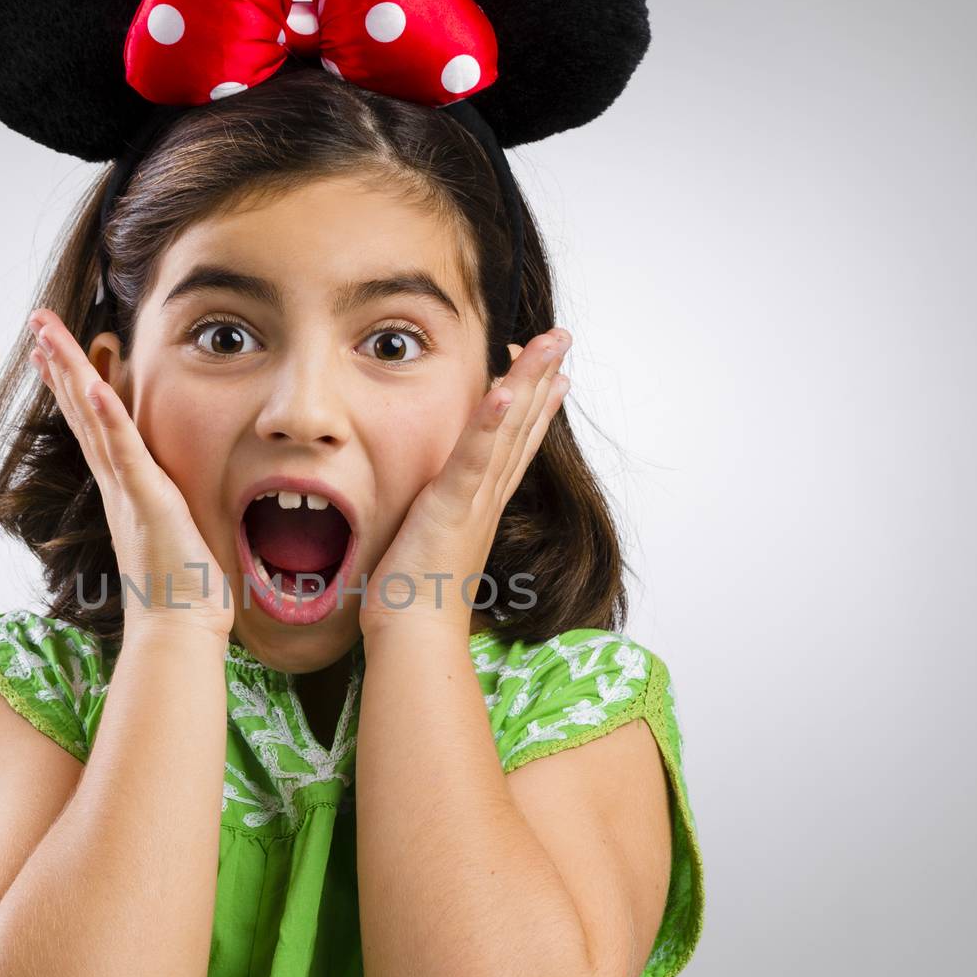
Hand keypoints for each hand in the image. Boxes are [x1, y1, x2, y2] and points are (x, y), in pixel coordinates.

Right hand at [28, 310, 234, 637]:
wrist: (180, 630)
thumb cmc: (184, 591)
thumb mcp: (176, 533)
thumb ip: (169, 507)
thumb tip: (174, 498)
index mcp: (125, 489)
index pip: (95, 426)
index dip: (75, 386)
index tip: (55, 352)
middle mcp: (118, 485)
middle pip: (83, 412)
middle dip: (61, 364)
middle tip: (38, 323)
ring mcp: (128, 491)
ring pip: (94, 421)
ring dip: (72, 374)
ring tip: (48, 334)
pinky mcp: (148, 502)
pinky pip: (125, 453)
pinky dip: (109, 418)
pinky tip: (96, 384)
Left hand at [359, 327, 571, 640]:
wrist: (414, 637)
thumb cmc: (413, 602)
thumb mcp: (429, 545)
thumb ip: (436, 518)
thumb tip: (431, 509)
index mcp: (480, 506)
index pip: (514, 447)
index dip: (535, 409)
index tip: (554, 376)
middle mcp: (486, 499)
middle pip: (522, 427)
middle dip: (542, 378)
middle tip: (563, 338)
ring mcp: (473, 501)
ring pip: (508, 431)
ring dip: (529, 382)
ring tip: (549, 343)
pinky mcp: (451, 507)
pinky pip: (474, 458)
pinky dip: (491, 423)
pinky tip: (505, 388)